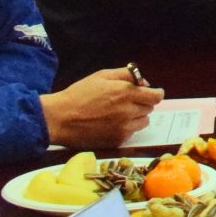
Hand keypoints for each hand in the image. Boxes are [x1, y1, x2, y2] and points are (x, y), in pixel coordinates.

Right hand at [41, 68, 163, 147]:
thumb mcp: (102, 76)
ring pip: (143, 121)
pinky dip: (126, 128)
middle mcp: (128, 111)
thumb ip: (126, 76)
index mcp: (126, 93)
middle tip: (127, 102)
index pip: (156, 96)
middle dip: (142, 103)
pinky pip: (131, 133)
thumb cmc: (79, 95)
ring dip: (137, 117)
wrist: (59, 119)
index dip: (155, 94)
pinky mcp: (117, 141)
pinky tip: (111, 124)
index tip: (152, 93)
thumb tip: (144, 83)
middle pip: (150, 108)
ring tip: (119, 113)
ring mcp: (123, 128)